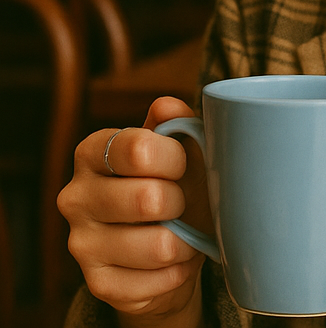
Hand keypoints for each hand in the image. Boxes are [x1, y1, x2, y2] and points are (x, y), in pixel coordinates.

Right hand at [58, 97, 213, 327]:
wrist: (168, 243)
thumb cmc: (176, 181)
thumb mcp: (181, 146)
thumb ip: (177, 122)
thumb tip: (166, 105)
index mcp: (94, 151)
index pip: (136, 149)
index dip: (174, 157)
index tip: (182, 163)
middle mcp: (76, 196)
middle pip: (147, 198)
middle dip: (182, 201)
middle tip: (183, 202)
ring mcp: (81, 243)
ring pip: (157, 245)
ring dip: (186, 241)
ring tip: (185, 232)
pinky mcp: (97, 283)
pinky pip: (155, 280)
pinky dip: (177, 271)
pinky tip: (173, 260)